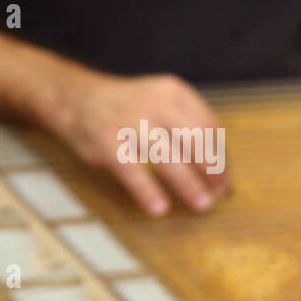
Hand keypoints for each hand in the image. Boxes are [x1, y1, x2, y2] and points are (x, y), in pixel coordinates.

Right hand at [49, 71, 227, 215]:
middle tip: (219, 194)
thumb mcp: (163, 105)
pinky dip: (147, 190)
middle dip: (211, 170)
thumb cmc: (130, 109)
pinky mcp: (106, 138)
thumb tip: (221, 174)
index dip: (220, 157)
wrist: (74, 95)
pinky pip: (131, 168)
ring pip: (167, 156)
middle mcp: (155, 102)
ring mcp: (129, 119)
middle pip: (195, 140)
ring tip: (201, 205)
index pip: (208, 126)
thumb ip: (189, 130)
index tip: (225, 180)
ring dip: (188, 184)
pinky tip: (160, 208)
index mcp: (175, 92)